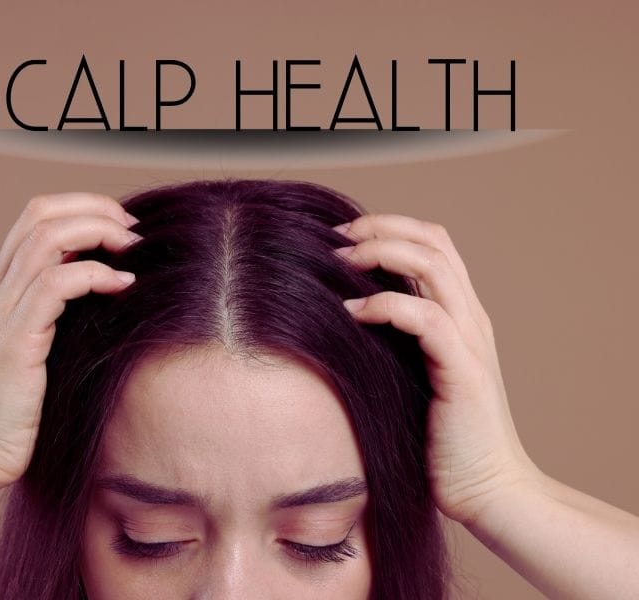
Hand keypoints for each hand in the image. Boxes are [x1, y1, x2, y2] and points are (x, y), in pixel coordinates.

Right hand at [0, 193, 141, 491]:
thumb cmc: (8, 410)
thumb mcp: (32, 349)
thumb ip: (56, 316)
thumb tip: (103, 294)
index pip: (35, 218)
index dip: (81, 208)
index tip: (120, 226)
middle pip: (40, 213)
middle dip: (94, 207)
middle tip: (132, 229)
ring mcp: (2, 311)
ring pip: (48, 237)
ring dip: (99, 232)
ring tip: (132, 247)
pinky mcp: (17, 339)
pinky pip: (57, 284)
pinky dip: (95, 274)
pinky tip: (123, 285)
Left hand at [333, 214, 542, 525]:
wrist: (486, 488)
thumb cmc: (442, 436)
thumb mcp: (414, 374)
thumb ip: (396, 339)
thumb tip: (344, 312)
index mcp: (461, 314)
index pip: (433, 243)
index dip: (390, 228)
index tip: (343, 237)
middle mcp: (470, 317)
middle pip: (433, 240)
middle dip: (381, 227)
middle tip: (335, 236)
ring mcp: (470, 340)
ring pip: (433, 264)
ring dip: (381, 253)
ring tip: (339, 260)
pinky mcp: (462, 369)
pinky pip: (425, 317)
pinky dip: (384, 305)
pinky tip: (351, 312)